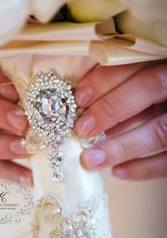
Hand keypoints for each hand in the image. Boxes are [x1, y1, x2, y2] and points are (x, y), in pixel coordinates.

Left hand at [74, 61, 166, 179]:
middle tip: (82, 128)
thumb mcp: (149, 85)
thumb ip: (128, 88)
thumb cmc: (157, 99)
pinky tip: (118, 172)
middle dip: (112, 108)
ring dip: (122, 146)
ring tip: (91, 159)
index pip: (140, 65)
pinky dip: (145, 168)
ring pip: (159, 130)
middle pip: (150, 88)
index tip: (79, 97)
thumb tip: (86, 106)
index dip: (108, 79)